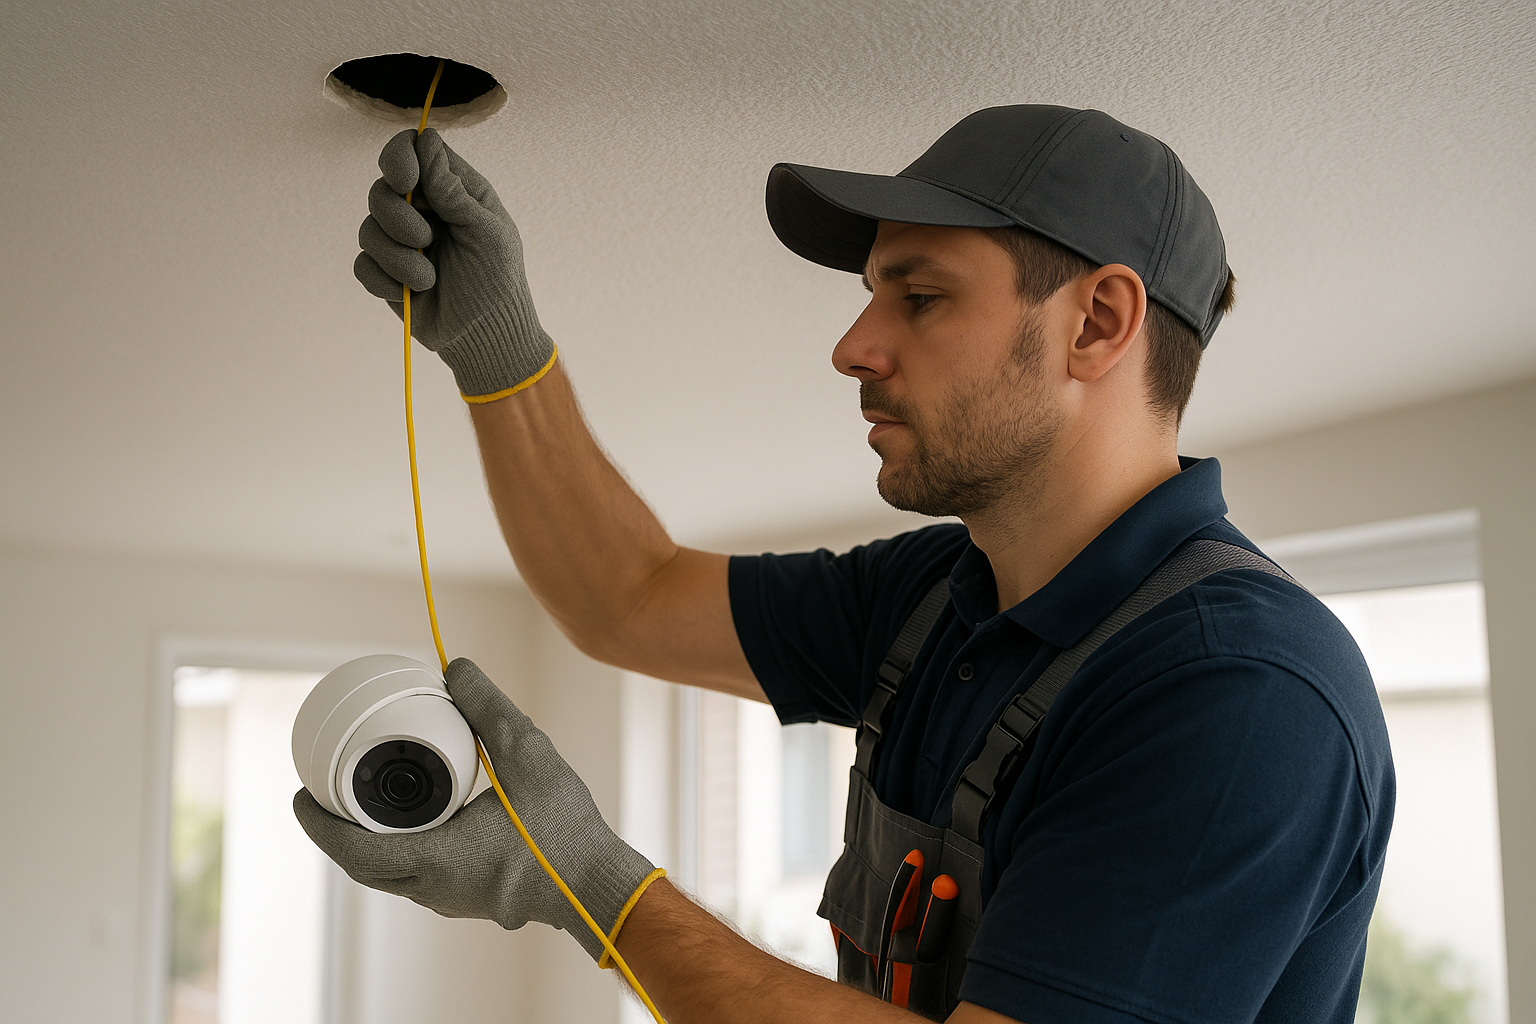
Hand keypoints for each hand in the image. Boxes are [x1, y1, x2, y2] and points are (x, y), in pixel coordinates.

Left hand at [294, 658, 659, 961]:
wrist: (598, 885)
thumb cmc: (566, 831)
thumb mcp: (529, 754)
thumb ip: (488, 708)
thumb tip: (456, 669)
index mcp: (436, 859)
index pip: (353, 849)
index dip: (318, 823)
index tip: (301, 796)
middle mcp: (434, 888)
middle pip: (363, 866)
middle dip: (337, 832)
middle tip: (324, 795)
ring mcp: (451, 900)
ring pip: (390, 876)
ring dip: (370, 844)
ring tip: (365, 804)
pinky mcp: (470, 900)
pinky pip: (418, 878)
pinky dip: (401, 852)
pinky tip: (417, 824)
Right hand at [353, 129, 556, 399]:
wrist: (484, 338)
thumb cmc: (497, 283)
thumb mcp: (486, 234)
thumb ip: (453, 191)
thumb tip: (426, 141)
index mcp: (453, 191)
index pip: (413, 149)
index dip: (400, 158)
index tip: (407, 183)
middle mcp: (424, 210)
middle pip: (382, 188)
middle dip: (398, 217)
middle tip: (426, 241)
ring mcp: (402, 242)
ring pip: (368, 228)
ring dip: (397, 257)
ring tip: (428, 279)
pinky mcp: (386, 273)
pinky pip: (362, 264)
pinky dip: (384, 279)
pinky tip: (409, 293)